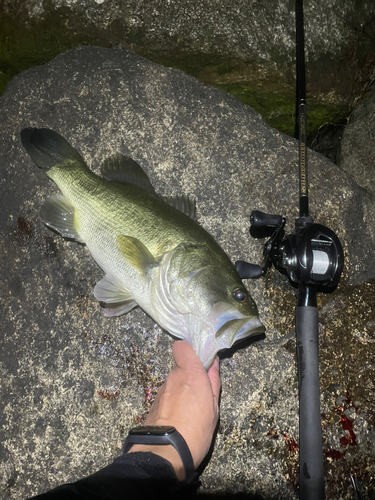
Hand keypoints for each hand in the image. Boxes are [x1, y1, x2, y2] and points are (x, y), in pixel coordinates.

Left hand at [127, 341, 220, 479]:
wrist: (166, 452)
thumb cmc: (197, 428)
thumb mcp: (213, 406)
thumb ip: (213, 381)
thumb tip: (214, 362)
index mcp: (190, 373)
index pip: (182, 346)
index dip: (189, 351)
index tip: (200, 362)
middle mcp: (172, 377)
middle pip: (180, 368)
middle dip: (189, 376)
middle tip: (200, 394)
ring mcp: (160, 390)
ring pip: (173, 383)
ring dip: (181, 391)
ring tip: (189, 412)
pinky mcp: (152, 404)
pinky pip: (166, 396)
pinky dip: (172, 403)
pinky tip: (178, 419)